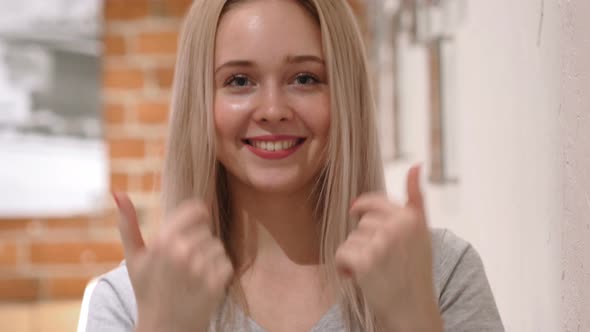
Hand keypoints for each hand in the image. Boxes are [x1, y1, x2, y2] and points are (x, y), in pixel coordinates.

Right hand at [114, 193, 233, 331]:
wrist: (163, 329)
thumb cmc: (148, 290)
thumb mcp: (134, 257)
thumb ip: (128, 223)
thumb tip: (118, 193)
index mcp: (163, 241)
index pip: (197, 210)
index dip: (197, 216)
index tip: (193, 226)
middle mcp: (182, 252)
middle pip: (206, 230)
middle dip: (198, 242)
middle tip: (184, 262)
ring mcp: (200, 269)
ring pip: (217, 246)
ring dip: (209, 257)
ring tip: (192, 274)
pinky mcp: (216, 283)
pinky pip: (226, 263)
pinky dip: (219, 272)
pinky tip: (203, 283)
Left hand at [335, 165, 442, 331]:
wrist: (413, 311)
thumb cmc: (416, 272)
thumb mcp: (422, 232)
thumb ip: (416, 198)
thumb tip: (415, 165)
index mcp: (411, 217)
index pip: (374, 201)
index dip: (362, 208)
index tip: (356, 214)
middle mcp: (398, 227)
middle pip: (362, 222)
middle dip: (365, 239)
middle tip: (379, 259)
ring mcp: (381, 244)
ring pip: (352, 238)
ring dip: (356, 254)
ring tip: (373, 270)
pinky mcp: (365, 261)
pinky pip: (342, 253)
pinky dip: (345, 267)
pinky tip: (358, 277)